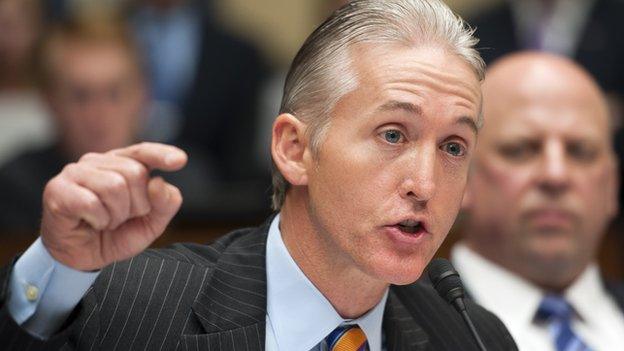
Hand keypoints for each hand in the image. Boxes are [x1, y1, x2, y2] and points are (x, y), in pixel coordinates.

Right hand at [40, 142, 186, 270]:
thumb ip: (164, 205)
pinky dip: (98, 220)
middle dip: (137, 204)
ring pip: (114, 186)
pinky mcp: (57, 189)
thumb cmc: (115, 235)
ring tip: (106, 221)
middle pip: (135, 173)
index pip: (144, 152)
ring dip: (116, 214)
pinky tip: (91, 223)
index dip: (162, 154)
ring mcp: (75, 172)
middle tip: (122, 218)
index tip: (180, 161)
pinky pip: (91, 202)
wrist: (80, 258)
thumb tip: (158, 183)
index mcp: (122, 164)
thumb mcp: (150, 224)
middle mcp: (98, 161)